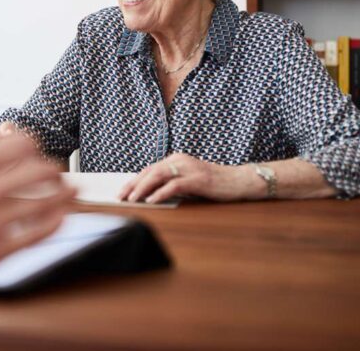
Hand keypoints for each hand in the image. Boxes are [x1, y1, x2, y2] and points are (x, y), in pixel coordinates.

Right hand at [0, 134, 75, 293]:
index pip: (19, 143)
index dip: (32, 144)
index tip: (35, 150)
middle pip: (40, 169)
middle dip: (54, 168)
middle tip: (58, 172)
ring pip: (46, 200)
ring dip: (64, 194)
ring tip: (72, 192)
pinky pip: (38, 233)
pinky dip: (55, 222)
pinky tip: (60, 218)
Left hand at [119, 153, 246, 203]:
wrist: (239, 181)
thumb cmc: (213, 184)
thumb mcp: (189, 181)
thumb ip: (172, 183)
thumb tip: (149, 194)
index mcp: (176, 159)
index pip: (149, 169)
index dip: (134, 180)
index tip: (121, 191)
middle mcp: (180, 160)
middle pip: (150, 171)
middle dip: (133, 184)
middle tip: (120, 197)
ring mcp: (189, 168)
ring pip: (159, 176)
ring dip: (142, 188)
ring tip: (132, 199)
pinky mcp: (198, 179)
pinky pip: (175, 185)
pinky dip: (161, 193)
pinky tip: (152, 200)